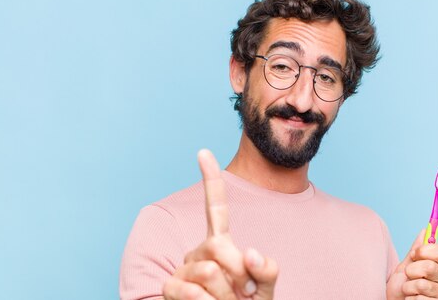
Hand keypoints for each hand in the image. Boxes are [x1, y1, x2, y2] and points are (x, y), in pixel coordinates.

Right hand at [163, 149, 277, 299]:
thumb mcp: (265, 287)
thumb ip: (267, 270)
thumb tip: (250, 252)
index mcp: (221, 243)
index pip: (216, 208)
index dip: (210, 180)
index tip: (203, 151)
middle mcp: (199, 251)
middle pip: (219, 245)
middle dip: (238, 270)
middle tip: (245, 292)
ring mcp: (184, 269)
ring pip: (210, 270)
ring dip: (226, 294)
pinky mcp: (171, 288)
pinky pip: (192, 291)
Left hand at [386, 229, 437, 299]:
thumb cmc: (401, 285)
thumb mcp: (406, 264)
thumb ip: (416, 249)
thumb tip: (425, 230)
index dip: (424, 251)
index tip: (413, 254)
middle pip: (429, 267)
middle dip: (411, 270)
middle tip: (408, 276)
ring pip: (421, 284)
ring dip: (408, 287)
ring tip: (408, 290)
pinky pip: (419, 299)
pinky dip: (409, 299)